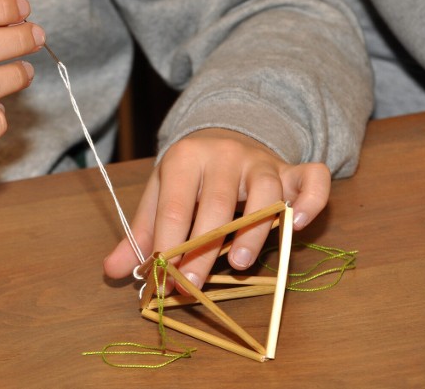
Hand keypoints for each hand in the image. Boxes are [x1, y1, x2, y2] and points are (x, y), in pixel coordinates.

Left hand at [104, 128, 329, 292]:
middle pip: (216, 206)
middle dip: (202, 250)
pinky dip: (310, 200)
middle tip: (192, 286)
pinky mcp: (291, 168)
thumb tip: (112, 271)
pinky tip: (295, 226)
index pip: (175, 207)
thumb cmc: (188, 177)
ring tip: (238, 264)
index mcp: (184, 158)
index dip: (168, 246)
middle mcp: (224, 155)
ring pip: (264, 194)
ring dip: (253, 231)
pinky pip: (312, 178)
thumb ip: (140, 233)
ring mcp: (261, 161)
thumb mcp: (159, 195)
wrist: (222, 137)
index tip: (162, 282)